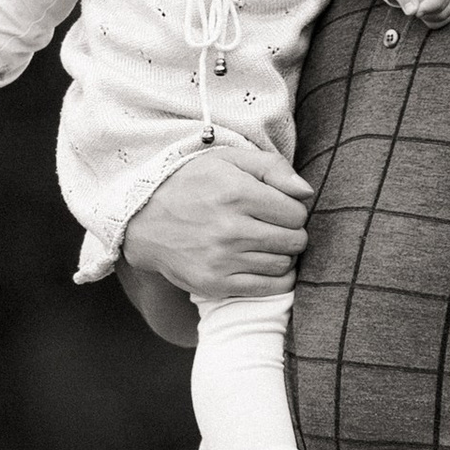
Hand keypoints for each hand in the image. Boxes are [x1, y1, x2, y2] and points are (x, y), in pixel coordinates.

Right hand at [124, 143, 312, 298]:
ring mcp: (222, 260)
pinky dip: (277, 279)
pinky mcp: (215, 284)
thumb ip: (272, 167)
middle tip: (275, 228)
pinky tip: (266, 264)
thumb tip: (306, 193)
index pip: (297, 212)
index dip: (293, 209)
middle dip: (292, 233)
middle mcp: (230, 229)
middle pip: (295, 240)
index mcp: (236, 193)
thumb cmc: (191, 185)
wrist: (143, 220)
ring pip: (284, 265)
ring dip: (283, 255)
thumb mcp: (227, 160)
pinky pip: (269, 288)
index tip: (278, 208)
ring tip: (265, 244)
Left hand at [383, 0, 449, 25]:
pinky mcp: (447, 3)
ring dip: (427, 15)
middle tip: (412, 0)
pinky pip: (442, 20)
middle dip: (424, 10)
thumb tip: (412, 12)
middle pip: (443, 9)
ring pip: (444, 17)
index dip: (426, 8)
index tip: (413, 11)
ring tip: (417, 0)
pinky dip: (429, 18)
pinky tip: (421, 7)